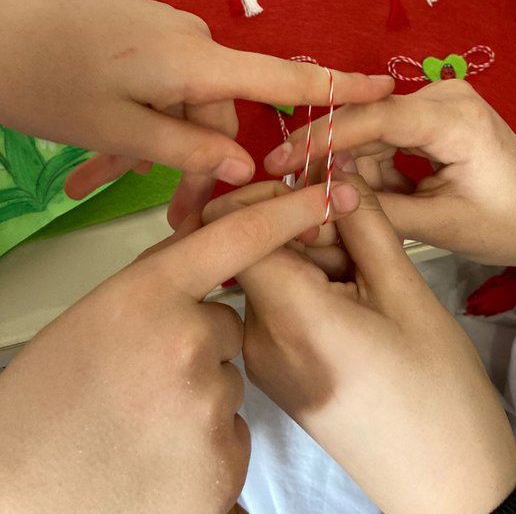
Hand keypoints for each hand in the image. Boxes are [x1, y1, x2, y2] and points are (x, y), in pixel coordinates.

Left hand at [0, 0, 392, 226]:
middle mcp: (189, 43)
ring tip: (101, 185)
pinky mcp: (134, 38)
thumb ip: (187, 151)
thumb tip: (245, 170)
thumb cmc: (47, 77)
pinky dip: (132, 125)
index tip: (389, 87)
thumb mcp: (118, 128)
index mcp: (196, 62)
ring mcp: (159, 38)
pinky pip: (152, 90)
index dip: (338, 88)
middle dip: (201, 166)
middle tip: (174, 220)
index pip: (283, 79)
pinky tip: (91, 161)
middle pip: (220, 113)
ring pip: (179, 107)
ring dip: (153, 150)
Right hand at [0, 179, 359, 513]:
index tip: (327, 191)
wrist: (25, 485)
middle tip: (148, 376)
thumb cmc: (50, 395)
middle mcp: (186, 342)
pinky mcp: (222, 467)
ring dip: (199, 398)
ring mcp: (206, 406)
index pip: (236, 238)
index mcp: (150, 295)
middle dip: (199, 345)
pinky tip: (161, 458)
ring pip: (227, 383)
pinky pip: (231, 436)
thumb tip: (203, 251)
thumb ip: (157, 282)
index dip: (287, 211)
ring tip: (147, 422)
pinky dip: (204, 446)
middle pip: (226, 327)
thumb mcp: (98, 315)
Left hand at [204, 169, 515, 513]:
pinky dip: (309, 285)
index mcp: (286, 319)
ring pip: (270, 276)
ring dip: (310, 256)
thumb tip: (336, 173)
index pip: (237, 232)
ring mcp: (263, 361)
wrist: (447, 485)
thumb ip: (364, 227)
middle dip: (298, 225)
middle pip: (255, 252)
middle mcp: (257, 341)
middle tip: (360, 228)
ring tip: (369, 273)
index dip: (269, 197)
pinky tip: (356, 298)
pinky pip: (279, 307)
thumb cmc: (438, 390)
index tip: (318, 179)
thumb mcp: (406, 294)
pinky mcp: (278, 373)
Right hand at [264, 80, 515, 306]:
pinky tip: (356, 191)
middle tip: (286, 185)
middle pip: (368, 120)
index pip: (376, 118)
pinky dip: (369, 165)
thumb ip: (379, 208)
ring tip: (319, 197)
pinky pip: (387, 137)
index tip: (280, 161)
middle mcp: (445, 97)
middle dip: (328, 154)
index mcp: (456, 119)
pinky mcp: (434, 117)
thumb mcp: (441, 226)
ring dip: (348, 164)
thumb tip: (323, 194)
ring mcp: (439, 103)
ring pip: (372, 129)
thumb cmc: (508, 224)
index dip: (323, 138)